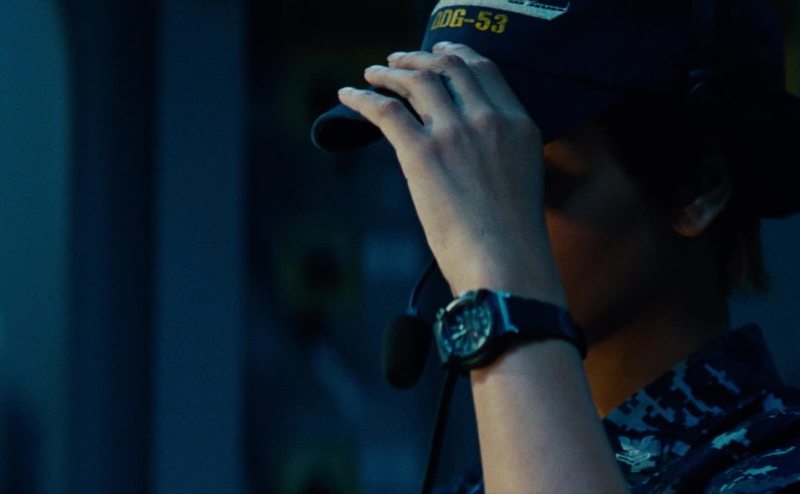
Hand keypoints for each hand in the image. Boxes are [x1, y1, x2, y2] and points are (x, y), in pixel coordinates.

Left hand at [338, 42, 564, 303]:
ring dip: (390, 72)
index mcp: (519, 124)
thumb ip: (500, 152)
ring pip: (416, 81)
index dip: (457, 55)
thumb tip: (468, 150)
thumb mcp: (520, 179)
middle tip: (399, 61)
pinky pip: (385, 111)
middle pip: (449, 68)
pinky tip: (348, 96)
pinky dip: (362, 98)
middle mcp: (488, 118)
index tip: (439, 54)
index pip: (484, 71)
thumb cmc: (512, 239)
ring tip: (374, 73)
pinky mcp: (422, 153)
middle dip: (419, 58)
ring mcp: (455, 132)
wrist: (505, 266)